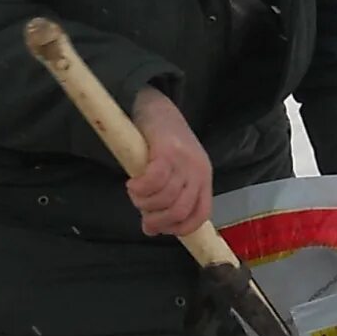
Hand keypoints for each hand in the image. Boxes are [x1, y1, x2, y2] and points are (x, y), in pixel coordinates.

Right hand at [127, 88, 213, 237]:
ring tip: (135, 193)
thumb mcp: (174, 171)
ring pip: (165, 198)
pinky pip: (154, 180)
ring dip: (144, 202)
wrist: (156, 106)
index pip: (200, 215)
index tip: (159, 227)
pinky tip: (132, 184)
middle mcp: (198, 171)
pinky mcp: (167, 150)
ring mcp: (184, 161)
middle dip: (157, 219)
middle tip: (142, 211)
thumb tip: (150, 229)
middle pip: (179, 211)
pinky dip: (140, 189)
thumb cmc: (163, 142)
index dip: (179, 228)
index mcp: (204, 179)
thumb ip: (166, 199)